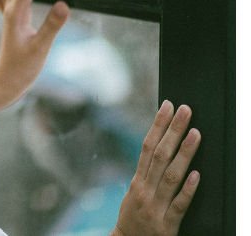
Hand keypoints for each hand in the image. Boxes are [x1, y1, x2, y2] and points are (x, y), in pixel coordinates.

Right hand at [112, 101, 199, 235]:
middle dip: (173, 130)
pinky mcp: (166, 225)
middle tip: (185, 111)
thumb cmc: (133, 220)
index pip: (147, 146)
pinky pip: (179, 205)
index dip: (158, 125)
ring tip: (195, 134)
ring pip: (170, 175)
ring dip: (184, 153)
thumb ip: (147, 175)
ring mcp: (155, 207)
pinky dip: (188, 190)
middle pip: (159, 155)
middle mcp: (144, 190)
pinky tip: (197, 176)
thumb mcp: (135, 194)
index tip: (167, 106)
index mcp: (138, 181)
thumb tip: (161, 149)